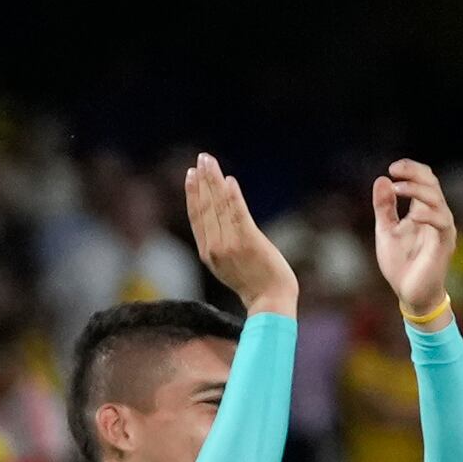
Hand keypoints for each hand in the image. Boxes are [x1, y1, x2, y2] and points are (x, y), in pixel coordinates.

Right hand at [184, 152, 295, 313]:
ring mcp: (230, 245)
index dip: (193, 195)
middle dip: (202, 181)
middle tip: (200, 159)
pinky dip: (232, 196)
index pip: (197, 218)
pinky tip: (229, 181)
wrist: (271, 302)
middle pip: (205, 208)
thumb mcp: (230, 266)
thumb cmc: (255, 285)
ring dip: (213, 181)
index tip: (191, 175)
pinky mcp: (248, 242)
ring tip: (209, 162)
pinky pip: (237, 214)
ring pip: (218, 207)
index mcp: (207, 253)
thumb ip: (223, 246)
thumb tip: (222, 224)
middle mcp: (214, 247)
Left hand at [370, 159, 459, 317]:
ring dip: (417, 191)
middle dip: (415, 174)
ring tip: (396, 189)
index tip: (392, 168)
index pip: (425, 181)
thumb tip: (381, 179)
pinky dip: (429, 215)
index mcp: (423, 211)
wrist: (409, 293)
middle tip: (394, 170)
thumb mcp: (386, 230)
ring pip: (438, 201)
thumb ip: (384, 206)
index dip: (412, 170)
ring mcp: (442, 229)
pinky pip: (442, 224)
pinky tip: (413, 215)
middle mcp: (436, 216)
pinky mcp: (444, 245)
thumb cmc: (401, 263)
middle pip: (433, 185)